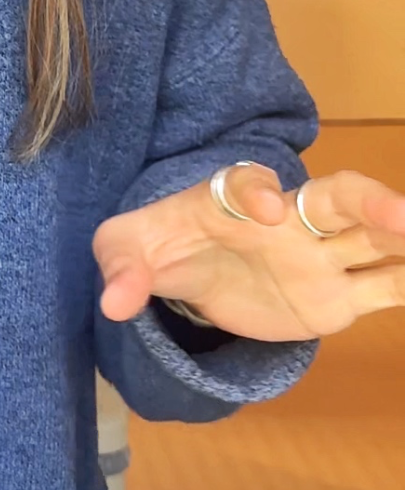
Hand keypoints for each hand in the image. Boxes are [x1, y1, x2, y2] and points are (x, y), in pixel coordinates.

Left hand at [94, 166, 404, 340]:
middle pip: (336, 198)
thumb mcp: (128, 248)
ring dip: (404, 237)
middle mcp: (288, 218)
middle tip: (401, 213)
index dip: (257, 192)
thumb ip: (121, 268)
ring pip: (374, 240)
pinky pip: (385, 287)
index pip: (248, 186)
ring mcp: (319, 256)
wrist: (193, 271)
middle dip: (369, 201)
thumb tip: (114, 303)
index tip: (267, 209)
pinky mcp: (337, 297)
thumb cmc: (164, 246)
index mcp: (231, 199)